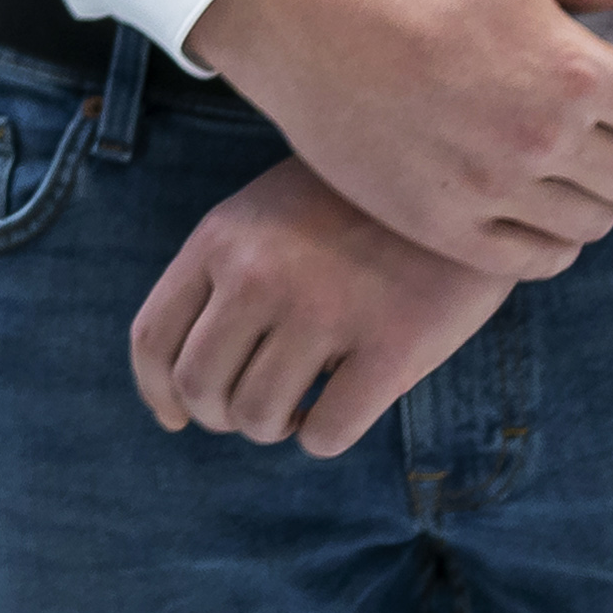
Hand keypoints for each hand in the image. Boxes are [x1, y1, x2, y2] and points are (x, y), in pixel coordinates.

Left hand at [128, 158, 514, 455]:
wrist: (459, 175)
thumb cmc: (355, 206)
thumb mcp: (267, 213)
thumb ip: (224, 274)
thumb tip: (186, 384)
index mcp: (221, 239)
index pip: (152, 338)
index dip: (157, 393)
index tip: (178, 415)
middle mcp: (259, 275)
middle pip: (200, 387)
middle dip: (221, 415)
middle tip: (259, 409)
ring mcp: (324, 310)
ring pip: (259, 417)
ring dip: (274, 427)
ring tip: (300, 407)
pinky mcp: (391, 346)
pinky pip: (326, 434)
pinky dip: (323, 437)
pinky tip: (343, 409)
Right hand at [180, 0, 612, 278]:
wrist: (307, 19)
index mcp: (570, 72)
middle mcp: (539, 141)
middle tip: (585, 121)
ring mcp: (491, 192)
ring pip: (596, 224)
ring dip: (586, 193)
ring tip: (547, 155)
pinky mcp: (446, 227)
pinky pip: (539, 261)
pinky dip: (544, 236)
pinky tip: (522, 196)